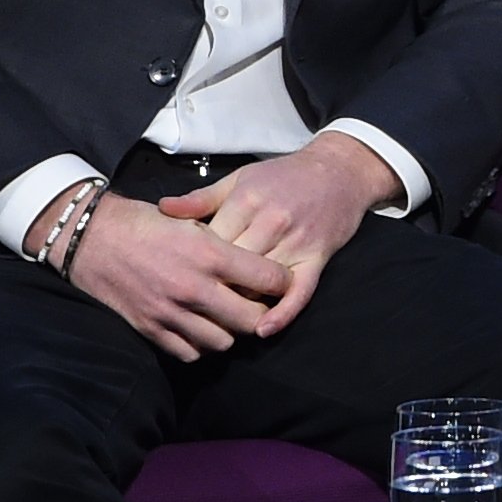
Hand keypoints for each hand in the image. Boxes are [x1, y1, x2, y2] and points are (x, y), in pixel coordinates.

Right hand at [62, 197, 300, 358]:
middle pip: (252, 320)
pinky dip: (199, 345)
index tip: (280, 280)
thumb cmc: (145, 223)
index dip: (282, 281)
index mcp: (209, 254)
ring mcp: (171, 312)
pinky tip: (200, 328)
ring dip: (230, 332)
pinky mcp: (151, 329)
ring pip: (224, 342)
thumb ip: (226, 244)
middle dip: (261, 313)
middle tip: (257, 304)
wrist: (91, 238)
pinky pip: (191, 353)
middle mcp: (193, 288)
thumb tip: (260, 263)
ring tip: (227, 317)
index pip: (269, 279)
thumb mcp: (191, 221)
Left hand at [163, 133, 402, 322]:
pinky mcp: (317, 258)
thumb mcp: (239, 179)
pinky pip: (300, 292)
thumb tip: (162, 209)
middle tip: (198, 302)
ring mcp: (296, 242)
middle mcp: (270, 223)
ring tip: (222, 316)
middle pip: (232, 269)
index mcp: (245, 202)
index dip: (194, 263)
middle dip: (214, 286)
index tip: (182, 275)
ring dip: (242, 302)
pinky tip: (263, 330)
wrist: (339, 171)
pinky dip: (283, 313)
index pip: (210, 244)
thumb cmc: (284, 176)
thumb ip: (201, 198)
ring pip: (260, 284)